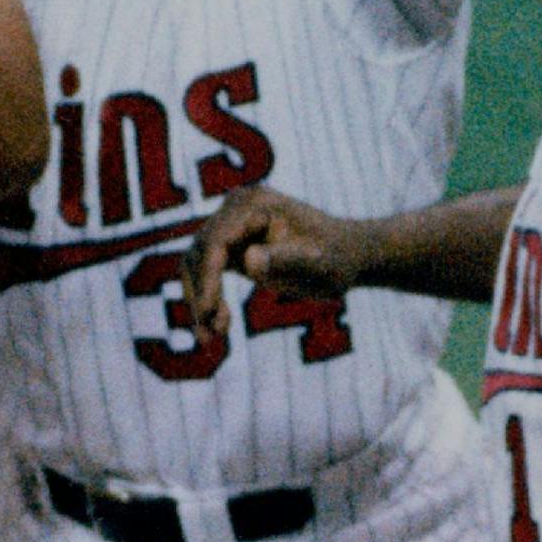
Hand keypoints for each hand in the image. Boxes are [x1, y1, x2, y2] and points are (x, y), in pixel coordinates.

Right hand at [185, 186, 367, 340]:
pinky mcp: (230, 244)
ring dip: (199, 300)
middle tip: (212, 335)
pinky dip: (206, 298)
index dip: (208, 277)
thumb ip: (287, 260)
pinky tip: (220, 326)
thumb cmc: (338, 259)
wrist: (347, 255)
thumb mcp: (319, 265)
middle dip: (201, 294)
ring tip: (215, 336)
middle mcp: (237, 208)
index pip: (216, 241)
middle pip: (198, 252)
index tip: (209, 312)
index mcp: (256, 205)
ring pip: (194, 263)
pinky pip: (204, 270)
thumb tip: (249, 261)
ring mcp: (231, 224)